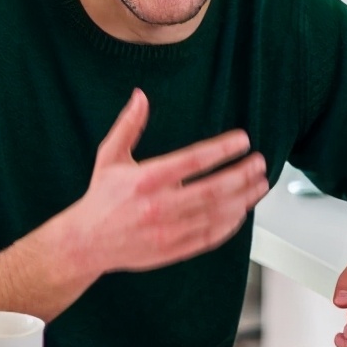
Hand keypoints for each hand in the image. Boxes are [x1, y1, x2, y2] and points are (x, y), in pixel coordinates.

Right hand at [57, 89, 268, 280]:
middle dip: (242, 175)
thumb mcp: (110, 156)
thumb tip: (140, 96)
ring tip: (259, 184)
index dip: (222, 149)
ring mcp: (168, 230)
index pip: (193, 160)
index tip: (241, 141)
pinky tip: (242, 211)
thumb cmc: (101, 198)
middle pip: (213, 189)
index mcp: (146, 179)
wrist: (87, 243)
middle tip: (259, 163)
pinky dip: (230, 224)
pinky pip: (210, 237)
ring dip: (243, 198)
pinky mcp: (173, 249)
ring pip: (216, 214)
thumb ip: (128, 125)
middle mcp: (160, 206)